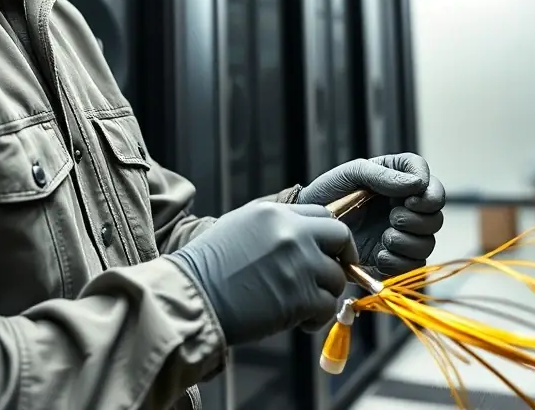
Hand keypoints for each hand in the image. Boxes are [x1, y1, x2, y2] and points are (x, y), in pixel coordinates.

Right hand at [167, 201, 357, 345]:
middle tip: (333, 276)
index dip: (331, 236)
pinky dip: (317, 317)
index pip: (322, 214)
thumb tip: (304, 233)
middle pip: (340, 237)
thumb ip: (274, 225)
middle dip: (343, 258)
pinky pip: (327, 306)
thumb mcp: (239, 227)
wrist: (192, 298)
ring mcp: (298, 264)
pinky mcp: (300, 297)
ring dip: (325, 294)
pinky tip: (300, 321)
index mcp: (274, 213)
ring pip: (336, 277)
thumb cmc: (207, 268)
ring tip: (304, 305)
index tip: (332, 252)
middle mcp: (291, 233)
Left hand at [297, 153, 444, 277]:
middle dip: (418, 220)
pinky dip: (399, 262)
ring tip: (385, 238)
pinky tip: (379, 255)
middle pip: (435, 217)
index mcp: (400, 182)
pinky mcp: (392, 259)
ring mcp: (400, 235)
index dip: (429, 194)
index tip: (409, 199)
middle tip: (394, 218)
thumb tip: (417, 183)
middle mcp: (405, 209)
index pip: (432, 185)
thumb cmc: (329, 193)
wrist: (310, 226)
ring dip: (409, 242)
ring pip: (428, 244)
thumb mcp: (352, 174)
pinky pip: (413, 266)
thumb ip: (383, 175)